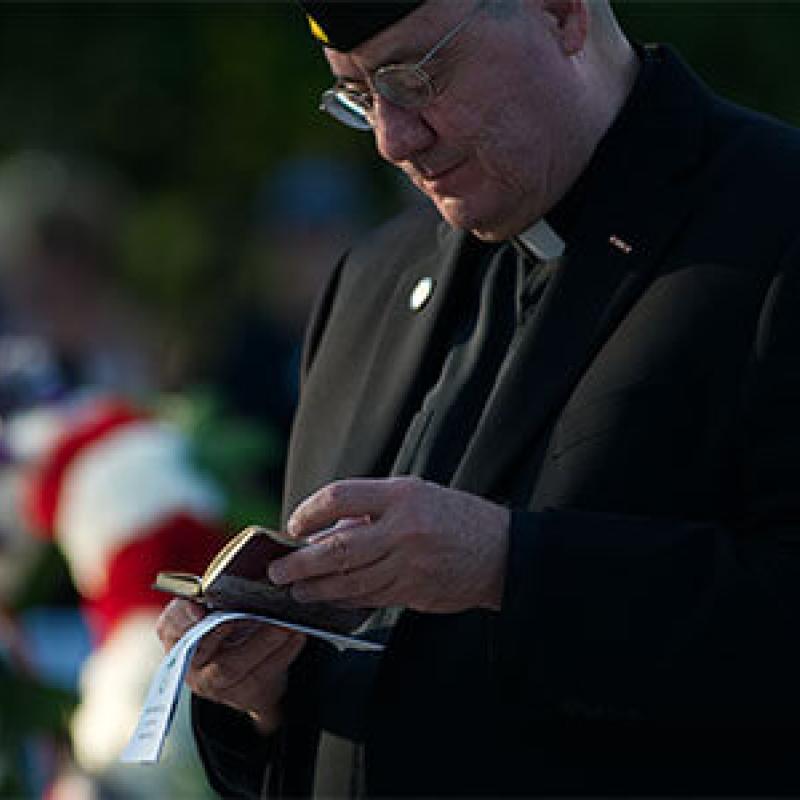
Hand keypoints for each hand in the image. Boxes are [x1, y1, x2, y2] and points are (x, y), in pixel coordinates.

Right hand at [156, 598, 305, 734]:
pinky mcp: (243, 695)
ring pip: (233, 665)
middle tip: (257, 611)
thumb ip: (221, 596)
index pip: (170, 624)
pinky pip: (261, 675)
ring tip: (286, 623)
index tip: (199, 607)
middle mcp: (191, 663)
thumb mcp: (221, 611)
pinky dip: (283, 653)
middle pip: (204, 646)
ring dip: (263, 641)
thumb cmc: (233, 629)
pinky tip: (297, 636)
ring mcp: (214, 684)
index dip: (182, 616)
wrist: (252, 672)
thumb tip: (247, 572)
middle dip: (231, 625)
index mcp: (177, 635)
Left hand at [268, 477, 509, 612]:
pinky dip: (343, 598)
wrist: (501, 551)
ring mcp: (409, 564)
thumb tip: (324, 531)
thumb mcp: (415, 494)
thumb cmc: (453, 516)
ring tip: (295, 590)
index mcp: (401, 495)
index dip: (309, 511)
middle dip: (301, 563)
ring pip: (349, 581)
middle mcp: (403, 528)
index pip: (339, 497)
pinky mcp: (414, 591)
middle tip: (277, 572)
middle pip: (337, 547)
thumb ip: (371, 508)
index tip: (294, 525)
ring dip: (316, 588)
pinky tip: (327, 598)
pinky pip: (368, 597)